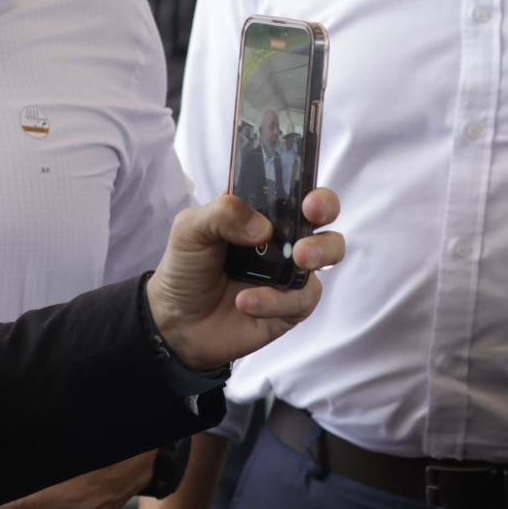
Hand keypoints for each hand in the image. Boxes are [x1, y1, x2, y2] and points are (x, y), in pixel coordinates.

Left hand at [147, 190, 343, 370]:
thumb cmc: (186, 269)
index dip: (307, 184)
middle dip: (327, 209)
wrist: (177, 323)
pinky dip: (275, 300)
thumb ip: (222, 213)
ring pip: (330, 252)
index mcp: (261, 211)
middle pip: (324, 213)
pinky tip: (245, 301)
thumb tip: (263, 229)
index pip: (294, 186)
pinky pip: (303, 297)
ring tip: (299, 259)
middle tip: (312, 216)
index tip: (305, 195)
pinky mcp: (294, 304)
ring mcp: (292, 270)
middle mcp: (284, 236)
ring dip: (321, 250)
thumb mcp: (190, 230)